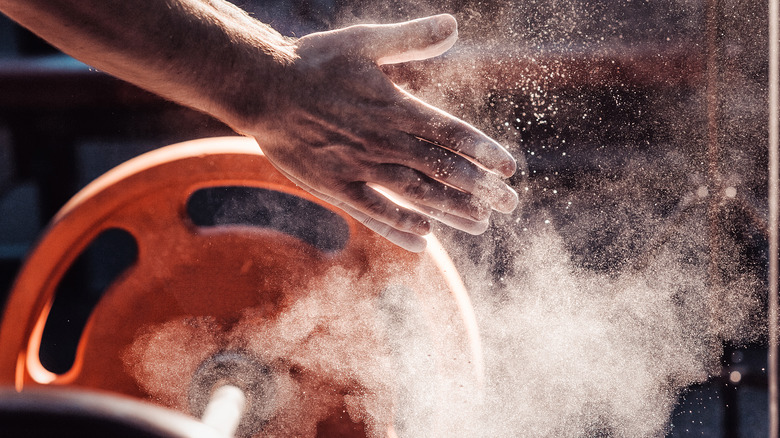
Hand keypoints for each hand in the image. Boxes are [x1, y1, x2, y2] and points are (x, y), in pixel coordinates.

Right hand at [247, 14, 518, 251]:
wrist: (262, 88)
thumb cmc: (314, 62)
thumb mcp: (364, 40)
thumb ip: (410, 39)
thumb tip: (453, 25)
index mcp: (395, 107)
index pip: (451, 133)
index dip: (482, 151)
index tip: (509, 168)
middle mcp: (384, 142)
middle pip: (442, 170)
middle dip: (480, 188)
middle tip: (510, 205)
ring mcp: (360, 168)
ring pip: (415, 195)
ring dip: (451, 211)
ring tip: (481, 225)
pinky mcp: (336, 186)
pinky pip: (374, 212)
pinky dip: (400, 227)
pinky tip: (424, 241)